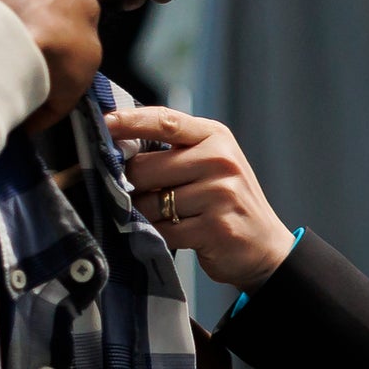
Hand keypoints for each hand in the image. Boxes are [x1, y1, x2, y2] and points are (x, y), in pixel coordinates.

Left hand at [102, 104, 298, 288]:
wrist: (265, 247)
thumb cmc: (227, 201)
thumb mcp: (210, 162)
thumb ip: (173, 150)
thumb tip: (116, 146)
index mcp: (215, 136)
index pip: (163, 121)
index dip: (127, 121)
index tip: (102, 123)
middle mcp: (220, 160)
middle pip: (144, 167)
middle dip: (134, 185)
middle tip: (148, 196)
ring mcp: (219, 194)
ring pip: (149, 203)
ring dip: (147, 214)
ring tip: (172, 217)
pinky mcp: (215, 227)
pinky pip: (163, 230)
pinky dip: (161, 234)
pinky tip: (180, 233)